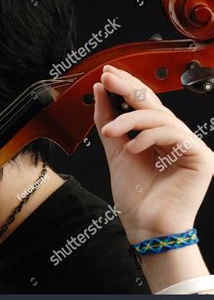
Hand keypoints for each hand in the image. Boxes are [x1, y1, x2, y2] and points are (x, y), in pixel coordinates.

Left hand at [93, 65, 213, 243]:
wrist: (145, 226)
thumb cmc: (134, 194)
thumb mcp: (115, 151)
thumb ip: (109, 120)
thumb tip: (100, 90)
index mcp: (156, 135)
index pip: (143, 104)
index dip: (126, 85)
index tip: (106, 73)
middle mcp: (174, 137)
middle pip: (154, 104)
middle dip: (129, 88)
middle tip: (108, 78)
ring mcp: (189, 145)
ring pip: (161, 117)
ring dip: (131, 119)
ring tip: (110, 131)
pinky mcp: (199, 157)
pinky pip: (174, 135)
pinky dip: (149, 137)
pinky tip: (132, 147)